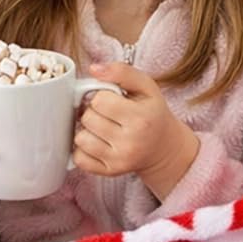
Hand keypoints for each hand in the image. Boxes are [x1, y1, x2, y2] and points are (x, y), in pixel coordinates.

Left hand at [74, 62, 198, 199]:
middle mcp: (130, 143)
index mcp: (141, 118)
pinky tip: (97, 142)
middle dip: (93, 112)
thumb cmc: (151, 113)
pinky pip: (79, 159)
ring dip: (87, 130)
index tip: (111, 100)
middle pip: (88, 119)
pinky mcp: (109, 172)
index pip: (99, 100)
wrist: (163, 147)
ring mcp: (119, 161)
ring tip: (102, 127)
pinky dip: (83, 150)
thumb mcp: (146, 87)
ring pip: (80, 139)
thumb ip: (121, 72)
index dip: (101, 96)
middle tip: (106, 114)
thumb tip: (94, 69)